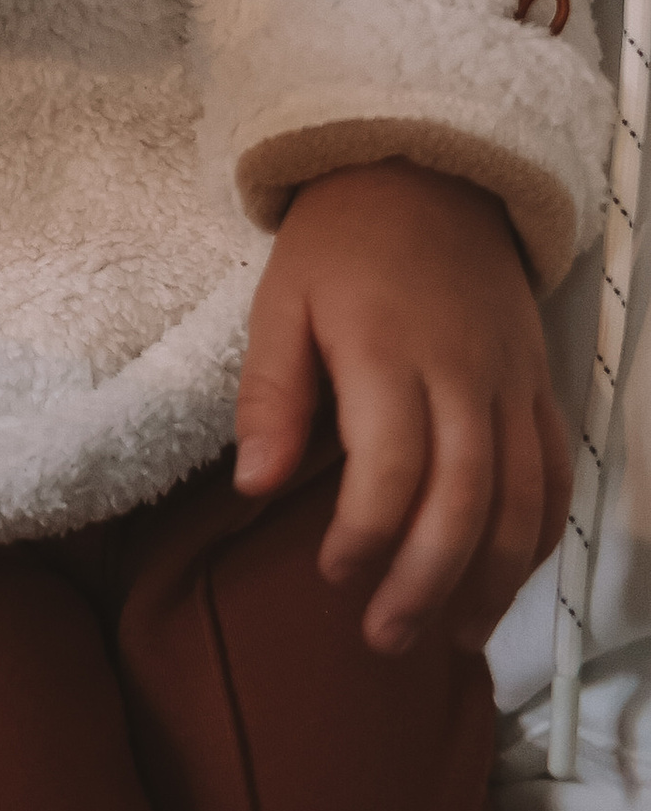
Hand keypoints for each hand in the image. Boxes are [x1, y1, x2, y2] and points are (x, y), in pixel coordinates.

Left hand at [233, 160, 568, 653]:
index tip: (334, 574)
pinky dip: (539, 535)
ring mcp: (512, 382)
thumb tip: (254, 486)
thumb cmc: (339, 244)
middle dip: (428, 582)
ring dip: (492, 579)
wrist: (426, 173)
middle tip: (387, 637)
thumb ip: (271, 394)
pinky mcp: (539, 385)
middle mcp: (464, 374)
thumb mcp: (279, 301)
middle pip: (464, 500)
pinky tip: (506, 578)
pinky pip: (556, 472)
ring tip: (450, 636)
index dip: (367, 536)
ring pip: (522, 500)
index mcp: (388, 352)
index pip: (391, 470)